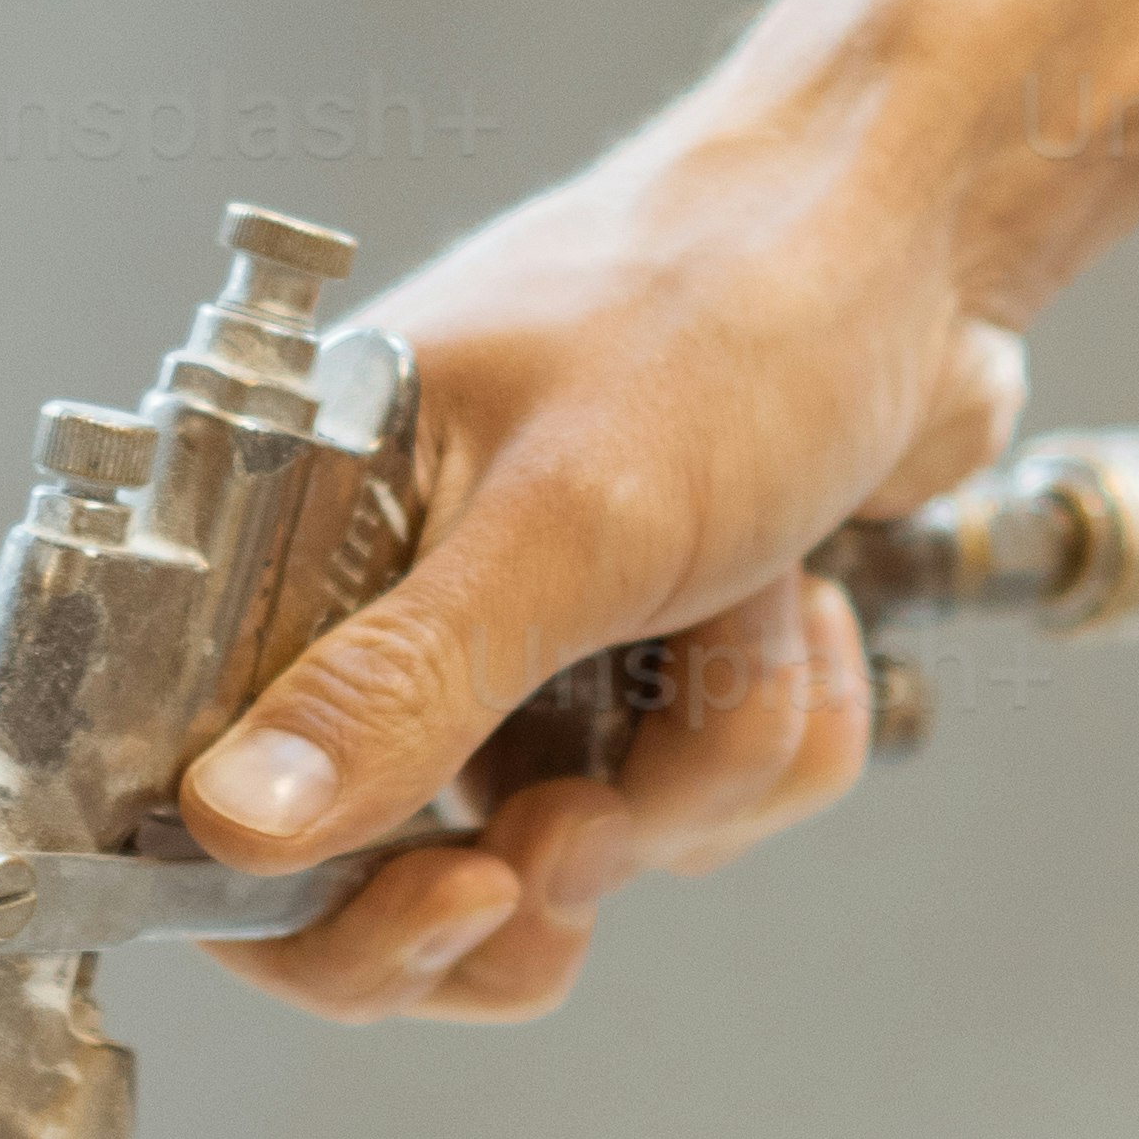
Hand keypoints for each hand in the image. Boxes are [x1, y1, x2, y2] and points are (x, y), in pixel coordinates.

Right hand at [181, 100, 1024, 1020]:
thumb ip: (400, 684)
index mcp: (295, 531)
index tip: (456, 897)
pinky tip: (808, 614)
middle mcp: (386, 600)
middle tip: (594, 823)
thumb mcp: (566, 514)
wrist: (930, 237)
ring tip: (752, 606)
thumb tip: (227, 825)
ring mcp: (518, 646)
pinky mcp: (638, 669)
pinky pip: (691, 808)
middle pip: (386, 877)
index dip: (313, 902)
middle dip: (543, 860)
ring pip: (575, 850)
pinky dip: (773, 734)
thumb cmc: (732, 303)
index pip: (208, 799)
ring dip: (700, 764)